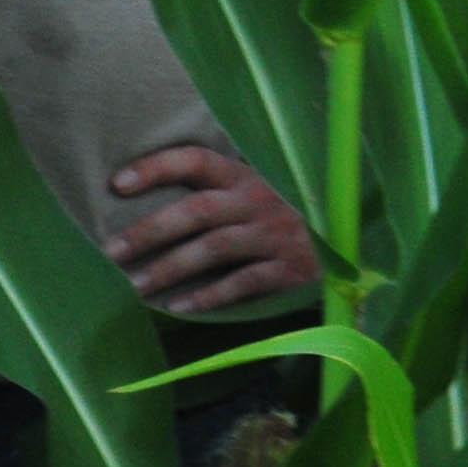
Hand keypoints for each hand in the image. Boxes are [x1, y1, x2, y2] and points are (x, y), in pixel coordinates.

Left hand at [105, 146, 318, 313]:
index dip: (157, 167)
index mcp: (248, 175)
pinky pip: (243, 283)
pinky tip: (180, 307)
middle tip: (111, 250)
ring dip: (171, 267)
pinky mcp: (289, 268)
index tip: (117, 184)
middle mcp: (259, 201)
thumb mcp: (266, 185)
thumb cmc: (296, 209)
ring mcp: (274, 234)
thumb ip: (226, 186)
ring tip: (137, 286)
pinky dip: (210, 296)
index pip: (196, 160)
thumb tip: (163, 194)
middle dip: (150, 230)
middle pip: (196, 210)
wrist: (356, 233)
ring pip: (213, 249)